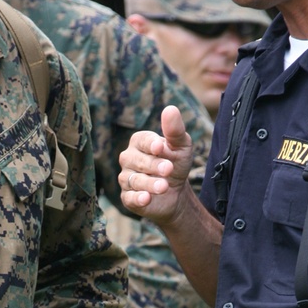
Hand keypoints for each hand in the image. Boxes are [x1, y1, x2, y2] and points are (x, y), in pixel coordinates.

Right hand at [119, 105, 194, 224]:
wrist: (176, 193)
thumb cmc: (176, 164)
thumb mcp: (181, 147)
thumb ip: (175, 130)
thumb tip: (170, 109)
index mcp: (139, 142)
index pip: (142, 141)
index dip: (150, 145)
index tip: (160, 147)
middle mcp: (129, 159)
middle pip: (136, 160)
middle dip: (153, 165)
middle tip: (169, 169)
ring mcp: (126, 178)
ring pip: (133, 180)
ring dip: (149, 183)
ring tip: (164, 186)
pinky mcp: (128, 198)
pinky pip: (129, 197)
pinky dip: (137, 198)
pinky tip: (146, 198)